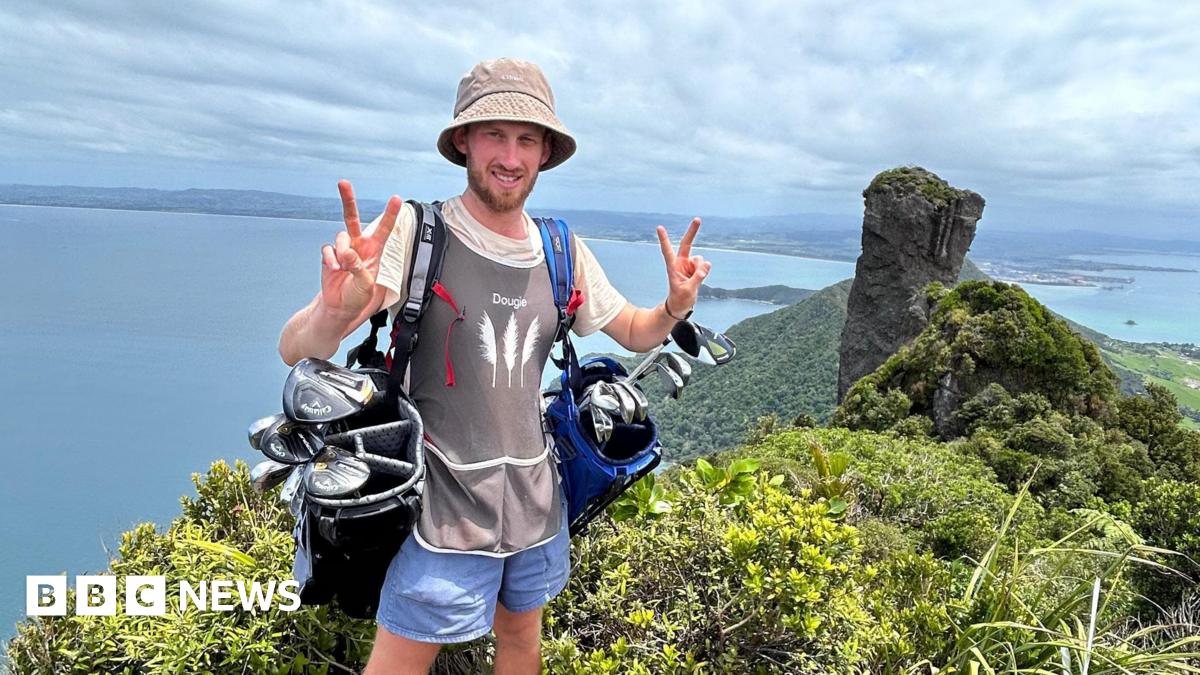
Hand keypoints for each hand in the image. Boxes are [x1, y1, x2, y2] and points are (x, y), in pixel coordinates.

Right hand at [320, 180, 400, 318]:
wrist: (340, 309)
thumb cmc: (359, 298)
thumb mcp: (367, 286)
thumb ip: (359, 268)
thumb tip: (348, 253)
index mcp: (374, 252)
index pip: (383, 229)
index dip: (390, 214)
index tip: (396, 198)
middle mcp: (358, 247)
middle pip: (352, 218)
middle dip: (348, 200)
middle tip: (343, 183)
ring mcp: (342, 251)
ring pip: (340, 237)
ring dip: (343, 252)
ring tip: (345, 268)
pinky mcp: (329, 257)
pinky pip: (327, 249)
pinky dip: (330, 259)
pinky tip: (335, 270)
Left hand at [656, 217, 710, 315]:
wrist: (681, 305)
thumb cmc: (680, 298)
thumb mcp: (688, 290)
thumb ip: (698, 277)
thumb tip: (707, 264)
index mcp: (672, 267)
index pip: (667, 251)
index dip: (664, 239)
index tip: (659, 227)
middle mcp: (680, 263)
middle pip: (686, 244)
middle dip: (692, 232)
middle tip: (697, 219)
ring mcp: (689, 265)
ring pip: (700, 259)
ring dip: (701, 268)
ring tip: (694, 281)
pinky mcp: (696, 268)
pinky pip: (704, 266)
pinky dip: (704, 271)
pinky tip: (698, 280)